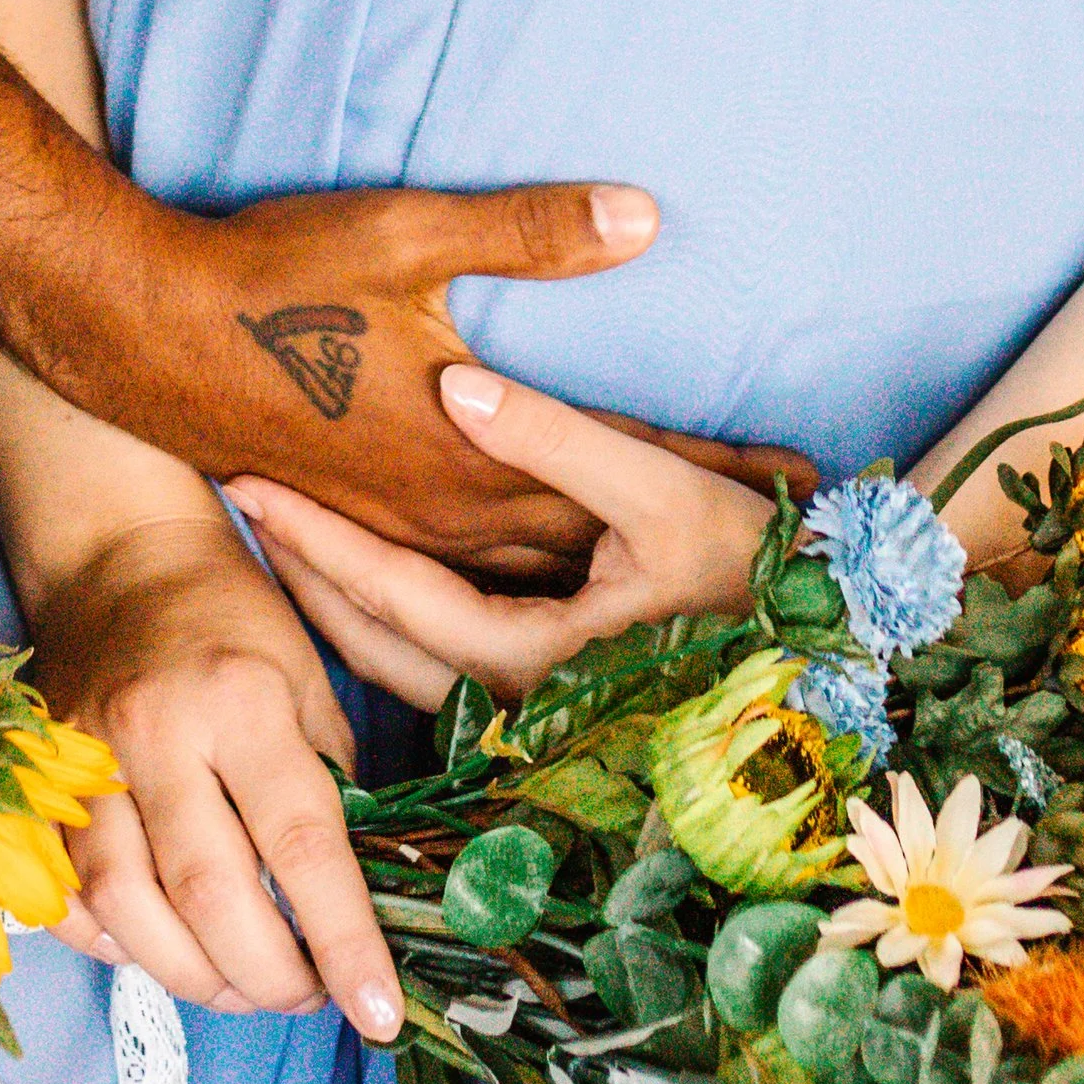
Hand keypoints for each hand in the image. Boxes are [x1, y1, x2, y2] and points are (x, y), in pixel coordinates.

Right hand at [26, 514, 401, 1040]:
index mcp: (244, 699)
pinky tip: (163, 953)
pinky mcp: (36, 781)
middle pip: (209, 894)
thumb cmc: (233, 620)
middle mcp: (158, 731)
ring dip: (192, 976)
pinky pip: (64, 894)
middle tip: (307, 997)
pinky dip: (114, 946)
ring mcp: (84, 758)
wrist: (117, 558)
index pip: (303, 844)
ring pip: (126, 907)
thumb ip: (331, 790)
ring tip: (242, 986)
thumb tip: (355, 902)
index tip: (378, 1013)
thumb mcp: (310, 683)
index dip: (345, 941)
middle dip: (268, 975)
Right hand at [75, 185, 811, 576]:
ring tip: (696, 587)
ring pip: (528, 573)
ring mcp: (399, 520)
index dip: (710, 476)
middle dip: (679, 543)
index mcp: (470, 444)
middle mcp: (443, 504)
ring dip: (610, 576)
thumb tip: (643, 216)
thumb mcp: (409, 233)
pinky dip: (526, 579)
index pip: (621, 469)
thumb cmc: (273, 275)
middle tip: (775, 543)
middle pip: (588, 540)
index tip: (795, 486)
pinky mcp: (361, 519)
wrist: (140, 334)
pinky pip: (463, 572)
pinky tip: (552, 587)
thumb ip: (532, 232)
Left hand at [228, 365, 783, 707]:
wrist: (847, 643)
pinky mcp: (558, 684)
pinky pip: (446, 652)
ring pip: (403, 654)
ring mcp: (538, 700)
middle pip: (372, 639)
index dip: (314, 540)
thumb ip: (555, 438)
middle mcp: (521, 699)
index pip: (389, 598)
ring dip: (341, 591)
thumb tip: (454, 383)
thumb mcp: (664, 493)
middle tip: (237, 498)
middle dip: (302, 569)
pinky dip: (396, 607)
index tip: (248, 485)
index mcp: (533, 662)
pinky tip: (365, 565)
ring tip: (281, 526)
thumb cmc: (764, 571)